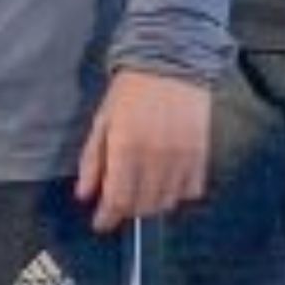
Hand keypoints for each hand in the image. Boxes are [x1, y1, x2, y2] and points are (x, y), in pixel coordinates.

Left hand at [75, 70, 213, 231]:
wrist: (172, 61)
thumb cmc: (131, 90)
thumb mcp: (103, 121)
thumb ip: (92, 160)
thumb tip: (84, 195)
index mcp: (125, 148)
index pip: (117, 199)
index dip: (107, 218)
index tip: (101, 223)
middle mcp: (154, 157)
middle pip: (141, 206)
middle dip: (127, 211)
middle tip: (120, 203)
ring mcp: (181, 157)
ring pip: (166, 202)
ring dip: (151, 205)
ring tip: (143, 194)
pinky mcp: (201, 154)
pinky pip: (191, 189)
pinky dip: (177, 194)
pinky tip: (167, 183)